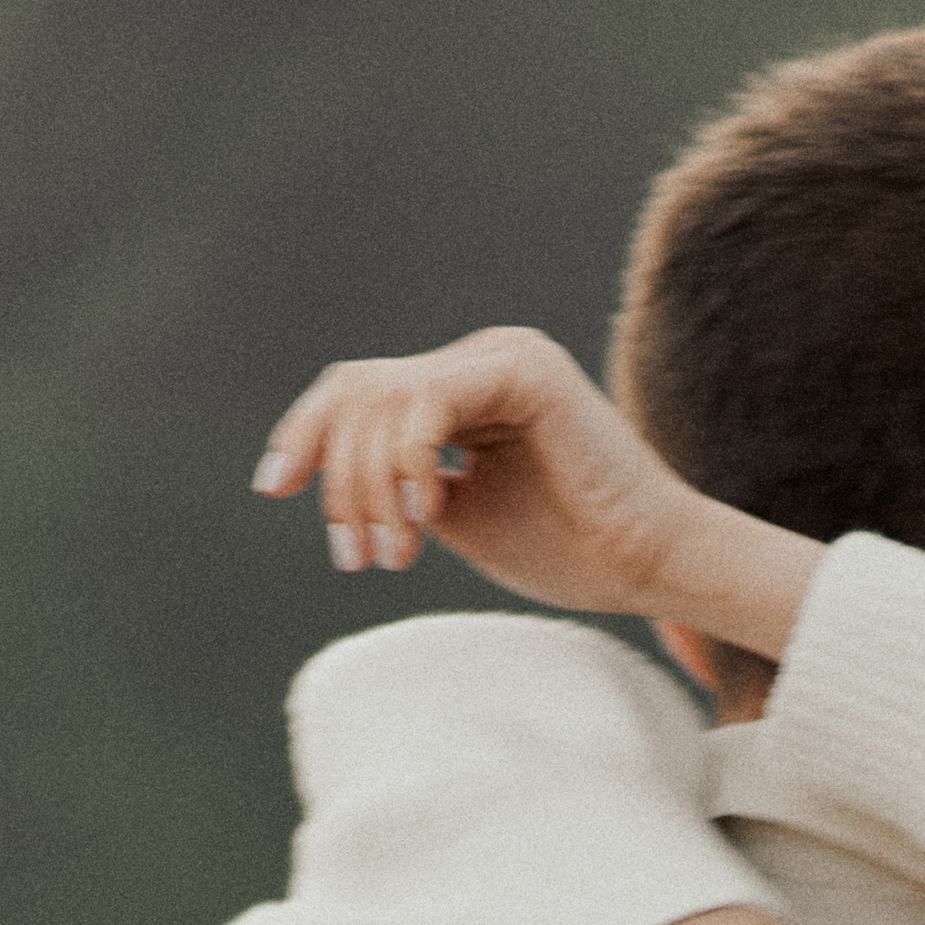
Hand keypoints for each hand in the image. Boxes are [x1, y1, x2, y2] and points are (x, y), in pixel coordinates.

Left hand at [252, 327, 686, 613]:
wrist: (650, 567)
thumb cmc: (570, 552)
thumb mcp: (460, 517)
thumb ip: (401, 487)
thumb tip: (338, 482)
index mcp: (465, 388)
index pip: (358, 392)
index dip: (305, 435)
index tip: (273, 489)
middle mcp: (480, 360)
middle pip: (356, 392)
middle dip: (338, 480)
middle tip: (359, 557)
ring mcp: (501, 357)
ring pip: (382, 399)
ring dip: (371, 486)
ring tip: (397, 554)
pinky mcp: (523, 371)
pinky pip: (427, 402)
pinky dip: (408, 463)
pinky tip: (428, 516)